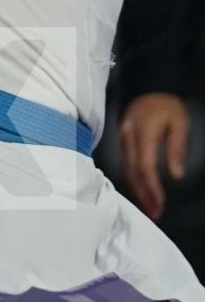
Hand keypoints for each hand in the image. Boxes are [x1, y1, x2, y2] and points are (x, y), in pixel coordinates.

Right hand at [121, 92, 190, 219]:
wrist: (148, 88)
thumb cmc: (167, 106)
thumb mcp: (180, 124)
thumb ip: (177, 149)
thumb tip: (176, 175)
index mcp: (143, 135)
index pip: (145, 168)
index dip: (152, 189)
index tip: (160, 204)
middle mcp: (128, 139)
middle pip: (133, 172)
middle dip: (143, 195)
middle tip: (154, 213)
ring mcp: (123, 140)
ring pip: (126, 169)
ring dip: (136, 190)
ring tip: (148, 207)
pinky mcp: (123, 141)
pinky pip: (125, 164)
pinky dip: (132, 179)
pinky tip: (139, 189)